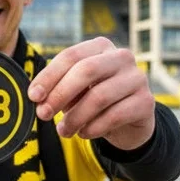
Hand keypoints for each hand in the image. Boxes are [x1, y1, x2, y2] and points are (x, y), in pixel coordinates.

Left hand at [27, 37, 154, 150]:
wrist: (130, 121)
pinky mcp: (146, 102)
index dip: (49, 76)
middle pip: (86, 70)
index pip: (71, 56)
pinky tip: (84, 133)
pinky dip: (93, 128)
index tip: (33, 96)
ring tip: (64, 131)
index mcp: (101, 47)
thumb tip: (39, 99)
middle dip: (60, 94)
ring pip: (99, 96)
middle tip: (44, 115)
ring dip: (76, 117)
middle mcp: (122, 57)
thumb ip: (58, 89)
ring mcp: (137, 78)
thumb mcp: (75, 91)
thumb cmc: (95, 99)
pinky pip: (114, 116)